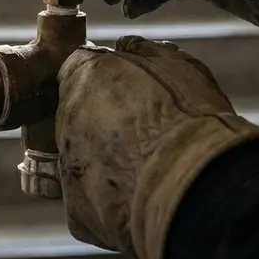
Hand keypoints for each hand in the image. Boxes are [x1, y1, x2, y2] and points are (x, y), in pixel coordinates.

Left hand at [55, 36, 258, 258]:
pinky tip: (138, 200)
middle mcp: (65, 119)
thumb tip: (127, 45)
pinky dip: (109, 201)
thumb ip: (145, 51)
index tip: (126, 91)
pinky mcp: (77, 212)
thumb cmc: (189, 120)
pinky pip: (89, 202)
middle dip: (101, 121)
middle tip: (141, 133)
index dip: (103, 80)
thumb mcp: (178, 66)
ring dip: (104, 161)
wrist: (192, 186)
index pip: (79, 69)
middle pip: (76, 115)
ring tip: (144, 169)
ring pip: (81, 160)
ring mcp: (67, 167)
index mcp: (85, 77)